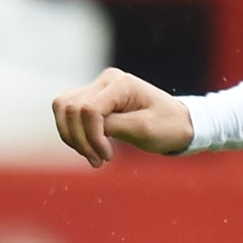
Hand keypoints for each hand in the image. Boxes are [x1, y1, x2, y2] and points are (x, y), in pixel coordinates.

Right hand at [52, 68, 193, 164]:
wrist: (179, 123)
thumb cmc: (168, 126)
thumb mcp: (144, 129)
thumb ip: (113, 126)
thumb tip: (84, 127)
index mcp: (121, 84)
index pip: (89, 109)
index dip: (91, 136)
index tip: (107, 157)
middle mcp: (106, 80)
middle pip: (70, 107)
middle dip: (78, 138)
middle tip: (98, 161)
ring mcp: (97, 87)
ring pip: (63, 107)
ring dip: (71, 135)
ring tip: (91, 156)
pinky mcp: (93, 99)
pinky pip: (69, 112)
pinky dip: (73, 132)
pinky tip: (88, 148)